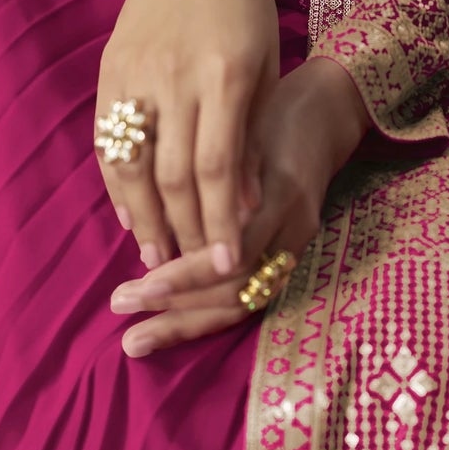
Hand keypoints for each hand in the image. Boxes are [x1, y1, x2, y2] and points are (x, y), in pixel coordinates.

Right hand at [97, 0, 280, 272]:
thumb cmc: (244, 3)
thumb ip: (252, 134)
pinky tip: (131, 213)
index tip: (230, 263)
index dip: (220, 220)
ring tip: (158, 258)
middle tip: (193, 273)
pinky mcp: (109, 72)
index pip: (217, 166)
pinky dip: (118, 185)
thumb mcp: (266, 63)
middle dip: (185, 231)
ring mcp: (137, 75)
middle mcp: (177, 77)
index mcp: (226, 74)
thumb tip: (245, 204)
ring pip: (133, 165)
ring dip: (145, 219)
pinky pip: (109, 142)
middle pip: (173, 174)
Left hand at [107, 56, 372, 356]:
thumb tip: (155, 222)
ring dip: (188, 323)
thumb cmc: (271, 113)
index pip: (235, 254)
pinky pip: (252, 296)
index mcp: (284, 191)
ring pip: (245, 303)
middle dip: (177, 307)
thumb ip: (212, 173)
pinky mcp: (294, 252)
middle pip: (238, 289)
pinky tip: (170, 322)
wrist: (327, 112)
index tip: (135, 283)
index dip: (185, 277)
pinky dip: (209, 314)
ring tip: (136, 337)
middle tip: (121, 305)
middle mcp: (296, 226)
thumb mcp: (244, 129)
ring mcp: (299, 242)